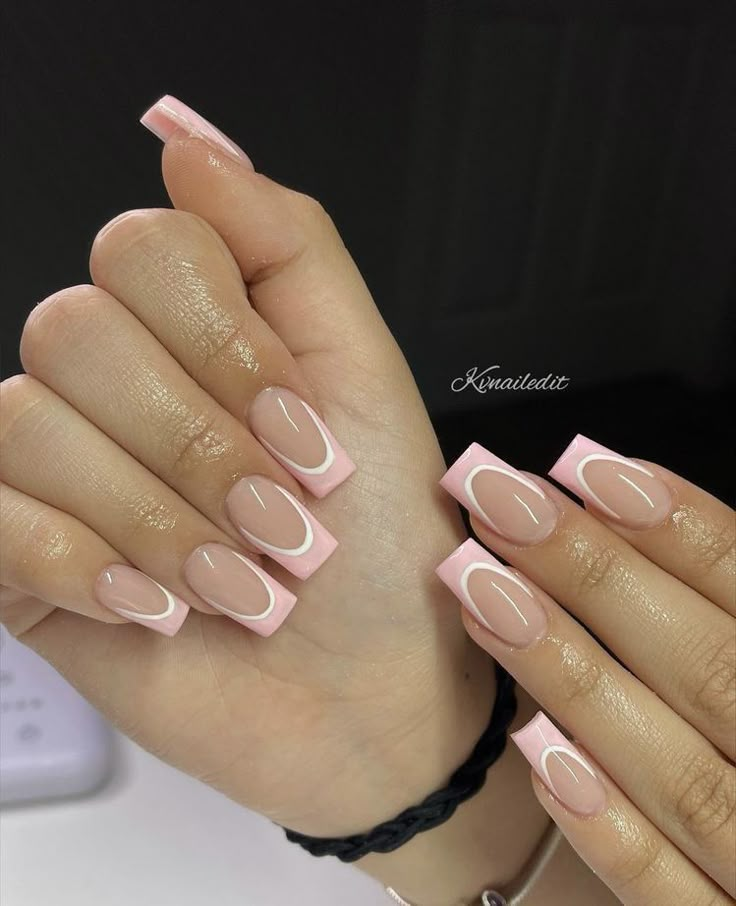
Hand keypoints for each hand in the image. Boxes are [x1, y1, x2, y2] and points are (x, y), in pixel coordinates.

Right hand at [0, 98, 496, 851]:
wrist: (367, 693)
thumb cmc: (381, 546)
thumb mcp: (367, 377)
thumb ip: (288, 247)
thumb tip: (187, 148)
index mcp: (199, 334)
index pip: (144, 251)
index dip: (224, 343)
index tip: (299, 429)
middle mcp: (121, 389)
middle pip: (76, 330)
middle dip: (197, 442)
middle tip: (278, 518)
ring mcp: (63, 472)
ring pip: (29, 422)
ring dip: (159, 517)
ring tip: (238, 581)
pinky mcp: (23, 558)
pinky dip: (83, 562)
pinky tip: (159, 605)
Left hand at [438, 438, 734, 902]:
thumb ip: (716, 607)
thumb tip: (626, 498)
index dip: (681, 531)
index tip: (585, 467)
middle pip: (710, 669)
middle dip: (598, 576)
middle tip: (497, 497)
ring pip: (683, 775)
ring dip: (575, 676)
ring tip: (478, 588)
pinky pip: (674, 901)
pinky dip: (612, 832)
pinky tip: (535, 753)